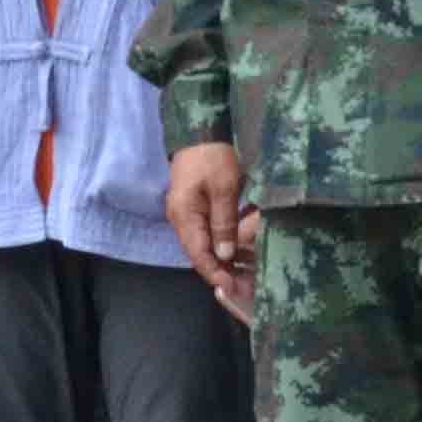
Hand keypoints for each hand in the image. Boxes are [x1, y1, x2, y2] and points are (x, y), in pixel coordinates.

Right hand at [166, 140, 261, 322]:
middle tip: (241, 285)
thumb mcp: (224, 188)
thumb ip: (224, 223)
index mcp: (184, 216)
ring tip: (241, 273)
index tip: (233, 287)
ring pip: (200, 246)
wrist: (200, 134)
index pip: (197, 254)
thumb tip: (223, 254)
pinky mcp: (191, 209)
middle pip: (197, 253)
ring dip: (219, 260)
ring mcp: (184, 215)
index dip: (214, 272)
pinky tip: (233, 251)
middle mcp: (179, 220)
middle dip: (218, 271)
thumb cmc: (214, 158)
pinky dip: (218, 246)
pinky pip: (203, 234)